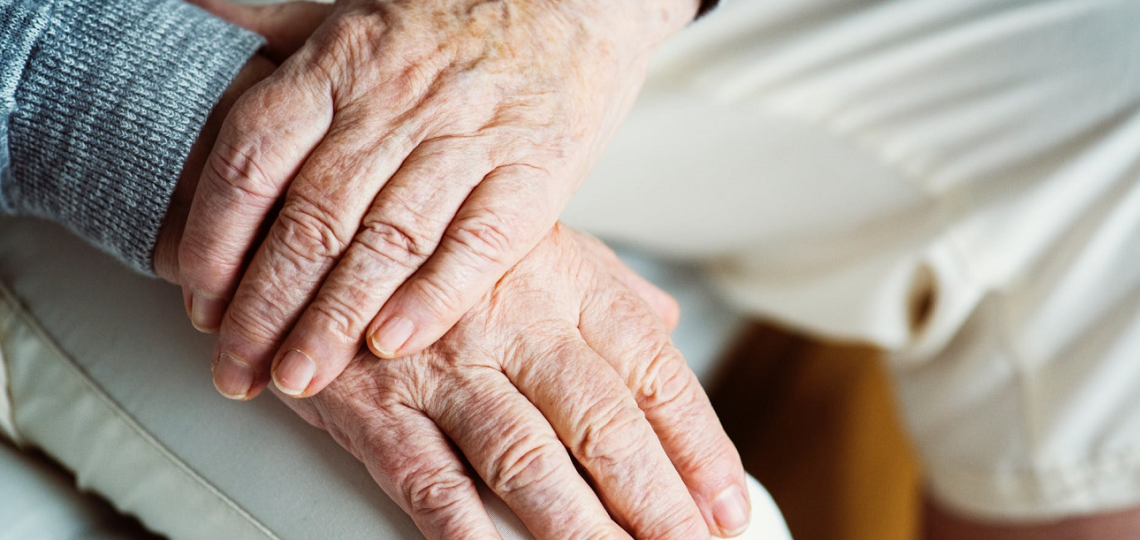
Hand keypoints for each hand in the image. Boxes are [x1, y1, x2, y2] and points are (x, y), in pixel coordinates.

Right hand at [153, 54, 748, 538]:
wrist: (313, 225)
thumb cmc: (436, 241)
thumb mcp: (534, 239)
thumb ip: (605, 286)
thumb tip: (668, 323)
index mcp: (563, 280)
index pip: (652, 371)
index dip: (698, 444)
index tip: (727, 502)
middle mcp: (512, 321)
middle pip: (602, 423)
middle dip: (656, 500)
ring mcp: (441, 365)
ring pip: (527, 459)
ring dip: (581, 529)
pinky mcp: (373, 405)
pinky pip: (429, 481)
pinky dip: (471, 532)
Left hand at [178, 0, 702, 400]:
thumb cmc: (458, 16)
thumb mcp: (353, 12)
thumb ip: (273, 30)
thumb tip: (191, 8)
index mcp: (340, 63)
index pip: (253, 159)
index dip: (216, 240)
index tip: (201, 303)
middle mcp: (397, 104)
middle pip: (312, 218)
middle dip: (266, 307)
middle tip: (239, 369)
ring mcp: (469, 139)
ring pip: (386, 241)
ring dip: (335, 319)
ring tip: (300, 377)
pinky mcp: (534, 173)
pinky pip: (478, 244)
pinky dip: (433, 297)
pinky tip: (393, 342)